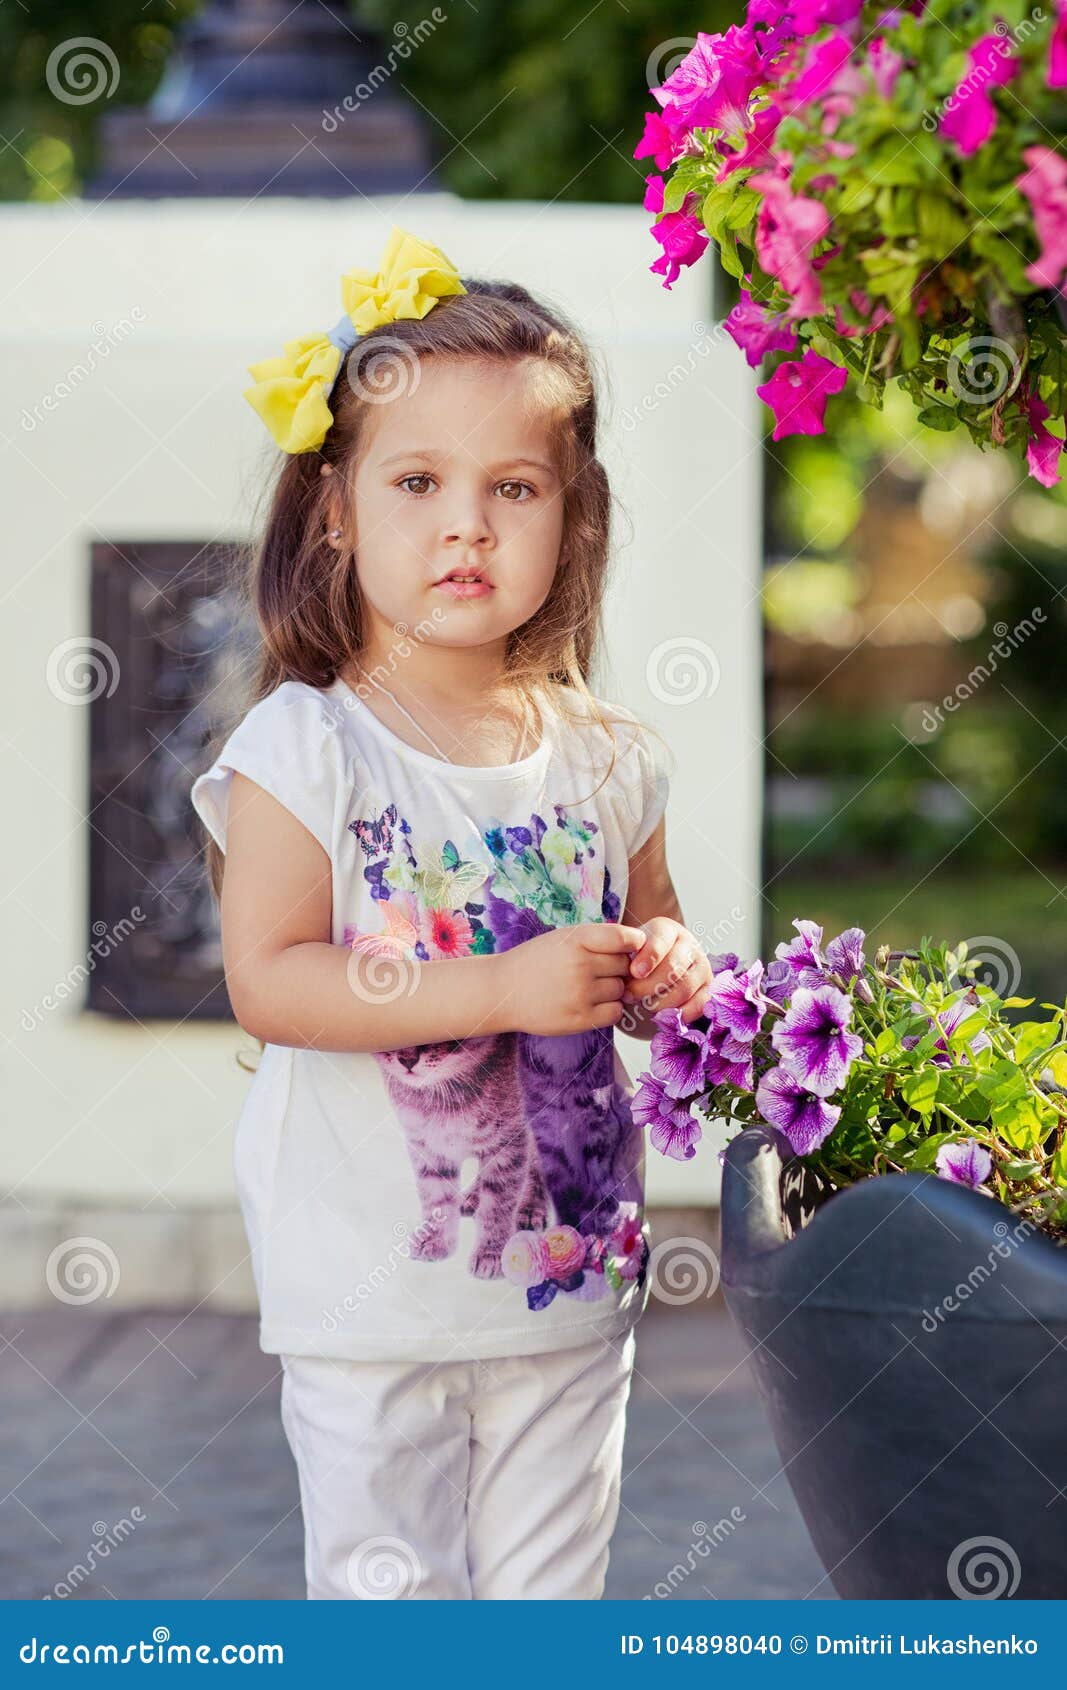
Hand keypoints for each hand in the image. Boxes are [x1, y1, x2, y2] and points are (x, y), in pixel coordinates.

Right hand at [503, 922, 647, 1037]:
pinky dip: (610, 1008)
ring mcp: (580, 993)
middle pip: (625, 966)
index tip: (629, 948)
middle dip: (617, 968)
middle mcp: (580, 965)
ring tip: (588, 987)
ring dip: (613, 989)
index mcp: (576, 939)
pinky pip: (615, 1012)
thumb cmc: (536, 961)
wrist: (503, 991)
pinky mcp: (580, 1018)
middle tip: (597, 971)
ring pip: (621, 990)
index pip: (625, 938)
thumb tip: (638, 948)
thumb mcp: (563, 938)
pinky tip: (592, 1003)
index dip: (633, 944)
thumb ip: (596, 939)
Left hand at [622, 918, 711, 1025]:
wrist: (656, 971)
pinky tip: (664, 1016)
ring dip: (661, 1002)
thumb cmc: (637, 961)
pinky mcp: (709, 988)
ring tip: (644, 1006)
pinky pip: (700, 1004)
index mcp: (666, 930)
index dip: (649, 956)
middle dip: (648, 986)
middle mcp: (689, 944)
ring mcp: (703, 966)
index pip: (661, 939)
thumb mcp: (629, 952)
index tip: (634, 972)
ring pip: (685, 988)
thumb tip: (628, 980)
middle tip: (629, 995)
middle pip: (673, 967)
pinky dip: (681, 1014)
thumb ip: (625, 960)